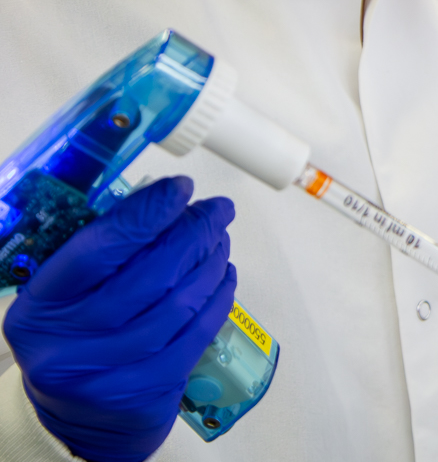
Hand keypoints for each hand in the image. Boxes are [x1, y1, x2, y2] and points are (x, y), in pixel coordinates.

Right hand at [3, 176, 236, 461]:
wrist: (77, 419)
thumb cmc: (79, 335)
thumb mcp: (70, 293)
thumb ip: (108, 249)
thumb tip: (168, 200)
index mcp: (43, 306)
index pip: (99, 248)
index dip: (147, 212)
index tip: (181, 188)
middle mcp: (69, 344)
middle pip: (152, 273)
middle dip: (196, 231)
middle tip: (219, 210)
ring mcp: (109, 375)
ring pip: (181, 302)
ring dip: (212, 261)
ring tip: (221, 239)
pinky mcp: (147, 394)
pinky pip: (197, 333)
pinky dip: (219, 297)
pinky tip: (224, 275)